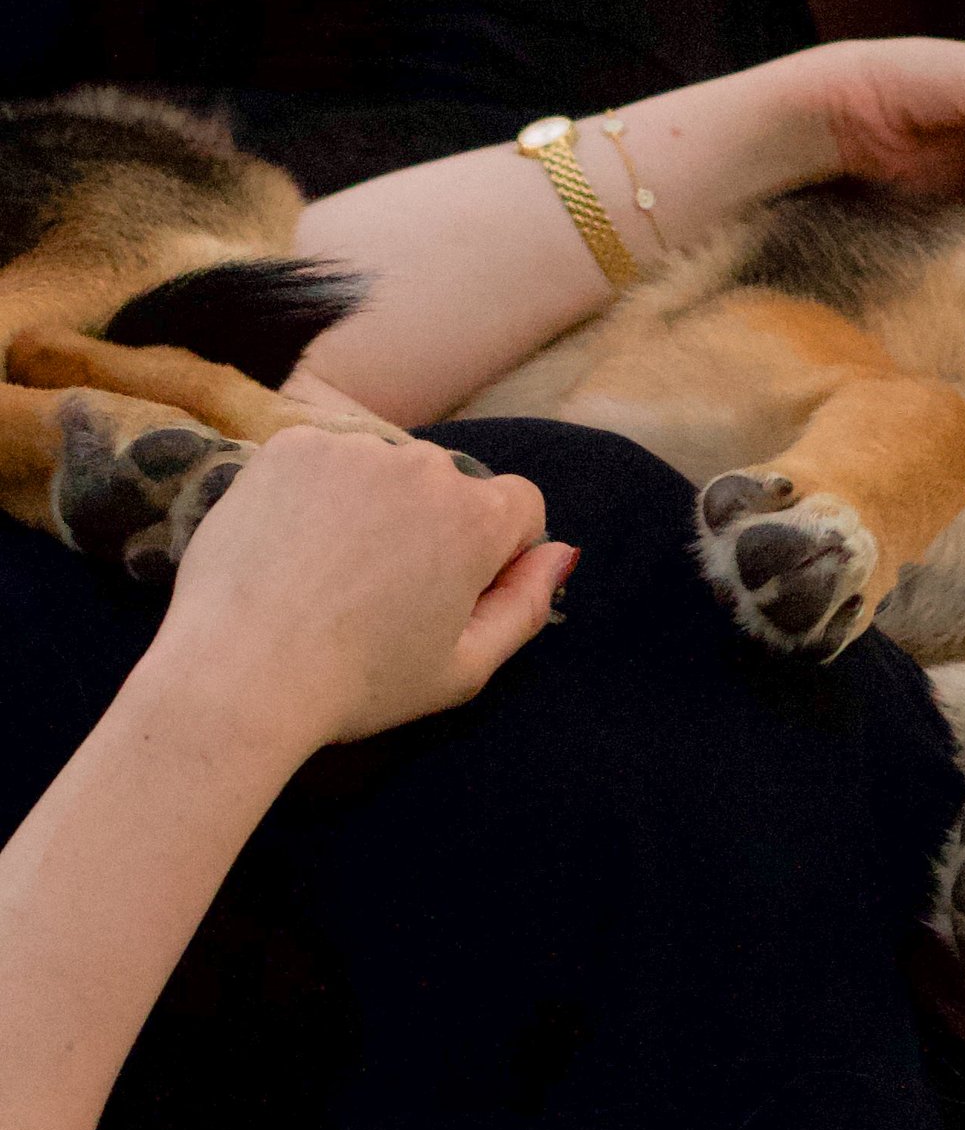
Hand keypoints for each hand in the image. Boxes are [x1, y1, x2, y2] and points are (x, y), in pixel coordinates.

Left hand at [149, 433, 572, 760]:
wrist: (238, 673)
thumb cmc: (357, 684)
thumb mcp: (464, 670)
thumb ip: (527, 605)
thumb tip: (561, 553)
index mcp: (476, 517)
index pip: (519, 506)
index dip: (495, 553)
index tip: (451, 593)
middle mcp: (424, 466)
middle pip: (448, 488)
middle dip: (428, 527)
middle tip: (377, 594)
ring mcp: (353, 449)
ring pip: (382, 472)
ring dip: (370, 506)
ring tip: (325, 575)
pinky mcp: (291, 445)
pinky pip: (323, 460)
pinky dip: (314, 493)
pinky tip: (291, 547)